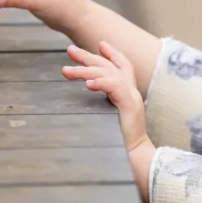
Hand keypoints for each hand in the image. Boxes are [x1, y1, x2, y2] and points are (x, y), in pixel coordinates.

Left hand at [63, 42, 156, 202]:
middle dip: (89, 56)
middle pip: (110, 66)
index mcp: (128, 94)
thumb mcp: (109, 119)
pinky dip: (100, 83)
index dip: (112, 53)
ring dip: (85, 71)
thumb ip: (104, 106)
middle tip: (69, 50)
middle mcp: (132, 92)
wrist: (135, 158)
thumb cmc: (121, 142)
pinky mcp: (130, 106)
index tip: (99, 44)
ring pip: (108, 74)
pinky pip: (115, 87)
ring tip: (66, 71)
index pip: (123, 66)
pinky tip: (87, 85)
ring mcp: (132, 98)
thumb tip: (87, 98)